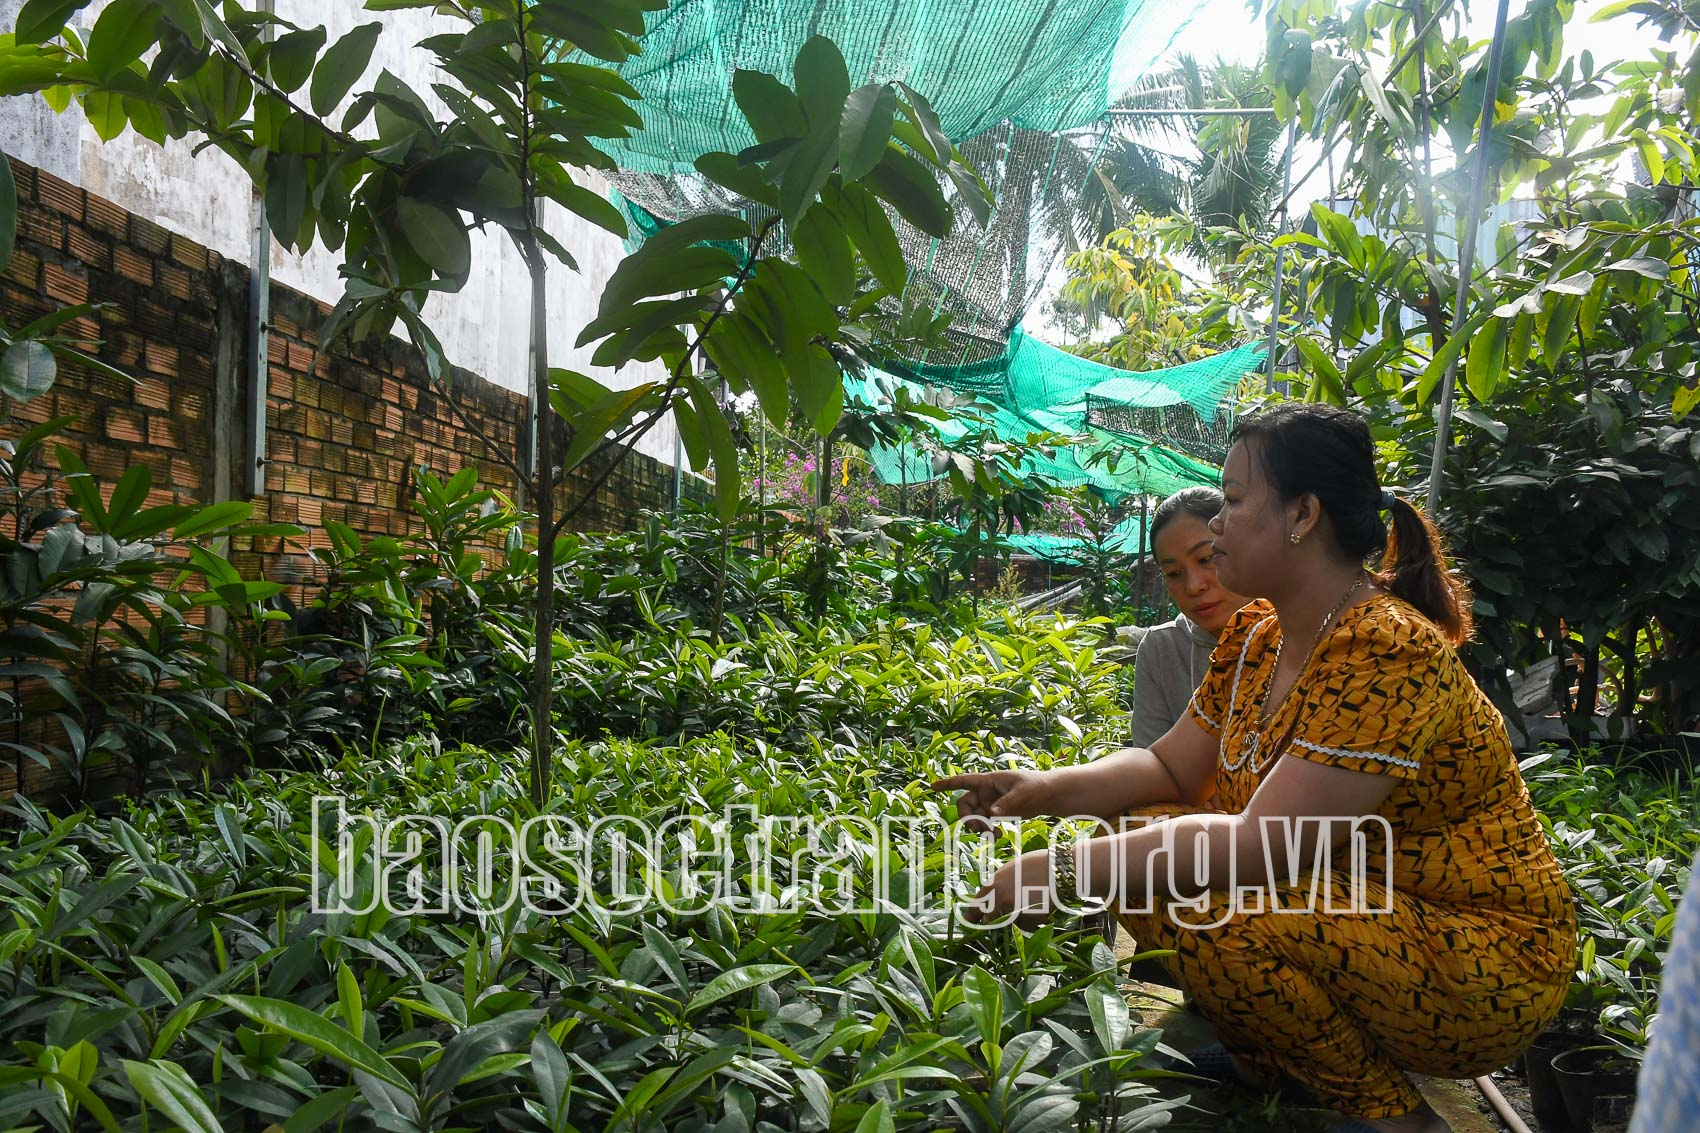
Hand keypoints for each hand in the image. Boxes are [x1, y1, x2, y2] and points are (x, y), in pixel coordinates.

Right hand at [930, 769, 1049, 829]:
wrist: (1050, 796)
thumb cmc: (1037, 787)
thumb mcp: (1024, 793)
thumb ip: (1007, 803)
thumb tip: (991, 813)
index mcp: (989, 780)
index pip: (964, 780)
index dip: (947, 784)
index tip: (932, 786)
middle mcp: (986, 791)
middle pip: (965, 804)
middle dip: (968, 817)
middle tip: (978, 828)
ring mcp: (990, 803)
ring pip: (974, 817)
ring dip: (979, 827)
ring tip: (993, 835)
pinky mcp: (997, 813)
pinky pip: (984, 823)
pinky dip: (988, 831)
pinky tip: (998, 836)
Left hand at [963, 848, 1054, 926]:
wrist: (1059, 869)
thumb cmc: (1037, 863)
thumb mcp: (1012, 870)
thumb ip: (1000, 884)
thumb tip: (993, 895)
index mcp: (993, 884)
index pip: (975, 905)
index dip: (971, 915)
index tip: (968, 922)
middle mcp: (1000, 899)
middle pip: (989, 920)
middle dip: (991, 922)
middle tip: (997, 923)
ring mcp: (1014, 911)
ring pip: (1010, 923)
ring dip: (1016, 918)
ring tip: (1031, 901)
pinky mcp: (1029, 920)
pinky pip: (1027, 926)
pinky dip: (1032, 921)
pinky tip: (1042, 906)